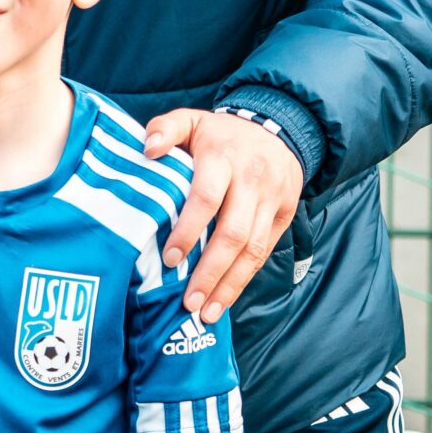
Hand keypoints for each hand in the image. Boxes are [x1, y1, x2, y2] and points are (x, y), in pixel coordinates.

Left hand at [142, 107, 301, 323]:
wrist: (280, 128)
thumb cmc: (222, 134)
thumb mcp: (193, 120)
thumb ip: (166, 129)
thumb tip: (147, 149)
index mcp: (224, 157)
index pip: (206, 198)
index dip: (189, 231)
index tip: (170, 259)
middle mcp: (252, 180)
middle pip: (233, 233)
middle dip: (210, 271)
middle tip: (188, 301)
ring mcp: (272, 200)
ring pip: (253, 249)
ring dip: (230, 285)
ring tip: (207, 313)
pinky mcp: (284, 216)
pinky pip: (264, 252)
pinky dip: (245, 278)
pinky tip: (226, 299)